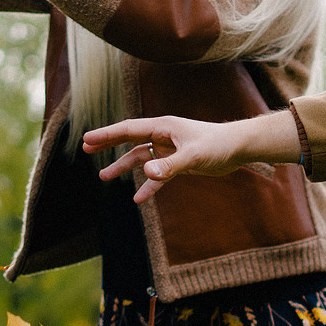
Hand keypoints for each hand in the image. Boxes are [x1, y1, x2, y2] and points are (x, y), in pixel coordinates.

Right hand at [80, 111, 301, 201]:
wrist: (239, 149)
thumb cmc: (218, 146)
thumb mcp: (192, 157)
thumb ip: (169, 166)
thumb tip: (145, 173)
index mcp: (163, 127)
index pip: (129, 130)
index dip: (107, 134)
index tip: (87, 139)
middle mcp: (164, 135)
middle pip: (129, 139)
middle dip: (108, 144)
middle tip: (85, 148)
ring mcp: (170, 149)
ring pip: (141, 158)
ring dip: (123, 167)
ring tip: (103, 177)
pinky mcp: (179, 162)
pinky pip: (158, 175)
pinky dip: (149, 185)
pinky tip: (139, 199)